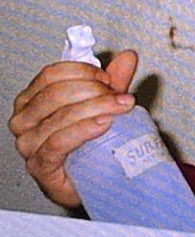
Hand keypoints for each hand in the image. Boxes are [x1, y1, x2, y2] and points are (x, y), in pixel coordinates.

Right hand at [7, 50, 138, 207]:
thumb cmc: (90, 142)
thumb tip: (127, 57)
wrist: (92, 179)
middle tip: (120, 97)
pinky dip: (84, 129)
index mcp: (33, 99)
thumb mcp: (103, 105)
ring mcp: (28, 143)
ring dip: (97, 108)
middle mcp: (25, 119)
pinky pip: (59, 142)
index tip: (108, 78)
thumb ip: (114, 81)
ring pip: (61, 116)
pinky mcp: (40, 165)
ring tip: (120, 108)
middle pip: (56, 93)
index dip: (83, 71)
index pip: (51, 75)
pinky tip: (103, 124)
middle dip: (94, 91)